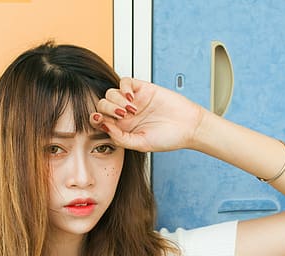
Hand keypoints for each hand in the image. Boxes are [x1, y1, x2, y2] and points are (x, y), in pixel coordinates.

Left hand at [92, 77, 206, 152]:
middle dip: (107, 109)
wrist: (189, 126)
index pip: (100, 120)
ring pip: (111, 93)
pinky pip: (125, 82)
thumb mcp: (141, 144)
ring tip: (131, 110)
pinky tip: (132, 98)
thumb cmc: (168, 138)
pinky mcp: (143, 89)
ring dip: (116, 100)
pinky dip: (124, 88)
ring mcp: (133, 101)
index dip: (95, 119)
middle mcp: (125, 114)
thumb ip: (120, 138)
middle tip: (122, 116)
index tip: (101, 121)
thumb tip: (103, 126)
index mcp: (122, 128)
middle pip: (102, 105)